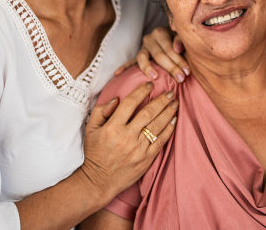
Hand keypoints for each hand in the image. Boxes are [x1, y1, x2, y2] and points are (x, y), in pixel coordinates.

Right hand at [78, 82, 177, 205]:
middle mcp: (127, 136)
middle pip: (148, 113)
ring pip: (157, 126)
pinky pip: (161, 141)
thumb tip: (117, 98)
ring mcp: (138, 148)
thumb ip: (101, 111)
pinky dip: (169, 130)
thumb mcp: (90, 129)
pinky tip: (174, 121)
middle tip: (170, 92)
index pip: (130, 103)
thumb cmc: (95, 153)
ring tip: (175, 103)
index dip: (141, 91)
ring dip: (168, 112)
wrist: (99, 181)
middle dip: (161, 100)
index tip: (150, 84)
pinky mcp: (146, 159)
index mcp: (113, 127)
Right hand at [114, 26, 189, 82]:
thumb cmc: (179, 40)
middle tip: (180, 79)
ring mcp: (142, 47)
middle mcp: (149, 38)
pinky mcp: (138, 55)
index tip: (187, 72)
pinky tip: (117, 73)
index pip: (170, 48)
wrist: (171, 36)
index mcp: (160, 31)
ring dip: (149, 68)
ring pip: (143, 58)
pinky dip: (124, 67)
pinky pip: (130, 62)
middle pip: (159, 55)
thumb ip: (181, 40)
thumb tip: (177, 48)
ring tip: (154, 77)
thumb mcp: (182, 37)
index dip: (179, 60)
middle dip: (171, 68)